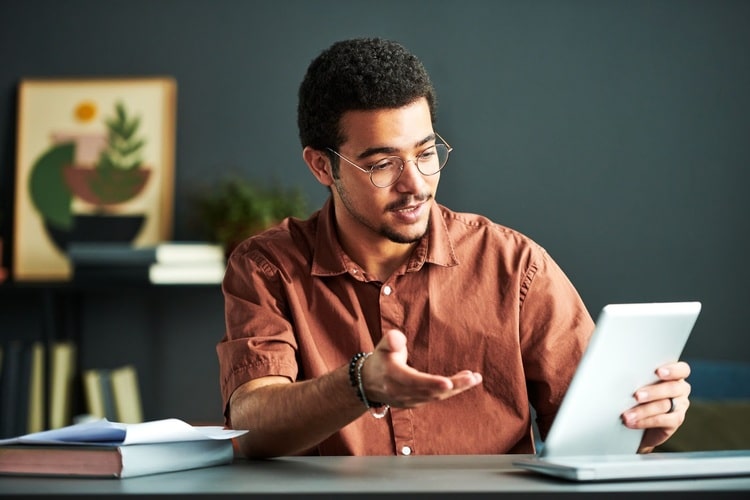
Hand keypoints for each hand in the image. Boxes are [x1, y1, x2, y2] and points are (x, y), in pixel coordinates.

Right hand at [361, 329, 482, 407]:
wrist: (370, 383)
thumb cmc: (381, 359)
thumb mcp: (382, 346)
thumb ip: (391, 340)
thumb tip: (398, 338)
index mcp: (393, 377)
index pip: (414, 382)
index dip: (431, 383)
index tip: (447, 382)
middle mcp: (402, 393)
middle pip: (431, 391)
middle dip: (454, 385)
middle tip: (473, 378)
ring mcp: (410, 400)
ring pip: (437, 396)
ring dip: (457, 387)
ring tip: (474, 377)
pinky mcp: (417, 403)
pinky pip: (437, 397)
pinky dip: (452, 390)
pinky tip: (465, 380)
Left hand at [621, 361, 691, 452]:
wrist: (639, 424)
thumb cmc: (635, 396)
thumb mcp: (637, 383)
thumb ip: (637, 377)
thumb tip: (620, 373)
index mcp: (673, 375)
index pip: (682, 370)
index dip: (673, 370)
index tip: (658, 372)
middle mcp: (680, 389)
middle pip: (672, 388)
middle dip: (653, 391)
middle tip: (636, 396)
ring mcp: (680, 405)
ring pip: (665, 405)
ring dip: (644, 410)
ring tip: (627, 415)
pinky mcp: (676, 421)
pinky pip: (663, 420)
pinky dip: (646, 421)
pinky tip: (633, 422)